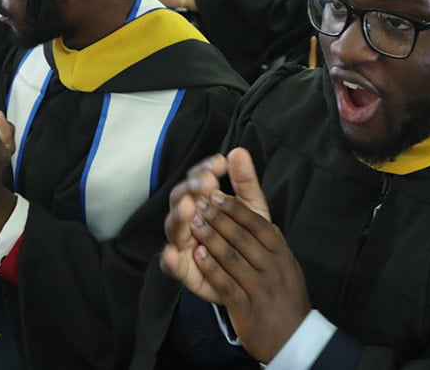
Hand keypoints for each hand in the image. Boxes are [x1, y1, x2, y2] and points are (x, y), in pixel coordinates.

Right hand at [160, 149, 275, 305]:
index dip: (204, 169)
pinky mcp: (185, 272)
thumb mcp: (252, 208)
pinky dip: (170, 260)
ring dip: (179, 217)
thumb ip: (244, 181)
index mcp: (203, 202)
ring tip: (189, 208)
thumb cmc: (250, 238)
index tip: (220, 163)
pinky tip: (173, 254)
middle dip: (192, 189)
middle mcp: (189, 221)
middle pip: (180, 199)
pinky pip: (172, 266)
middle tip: (206, 182)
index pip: (196, 180)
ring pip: (173, 228)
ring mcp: (185, 245)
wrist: (259, 278)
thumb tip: (239, 151)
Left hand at [185, 148, 308, 361]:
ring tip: (193, 223)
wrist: (293, 333)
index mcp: (279, 248)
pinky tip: (198, 255)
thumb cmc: (279, 283)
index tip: (212, 190)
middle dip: (217, 217)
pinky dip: (212, 268)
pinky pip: (228, 284)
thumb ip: (252, 200)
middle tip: (196, 202)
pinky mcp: (247, 307)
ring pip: (233, 258)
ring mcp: (261, 287)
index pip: (256, 222)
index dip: (232, 205)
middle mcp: (273, 265)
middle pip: (243, 236)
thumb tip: (237, 152)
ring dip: (211, 238)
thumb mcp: (274, 246)